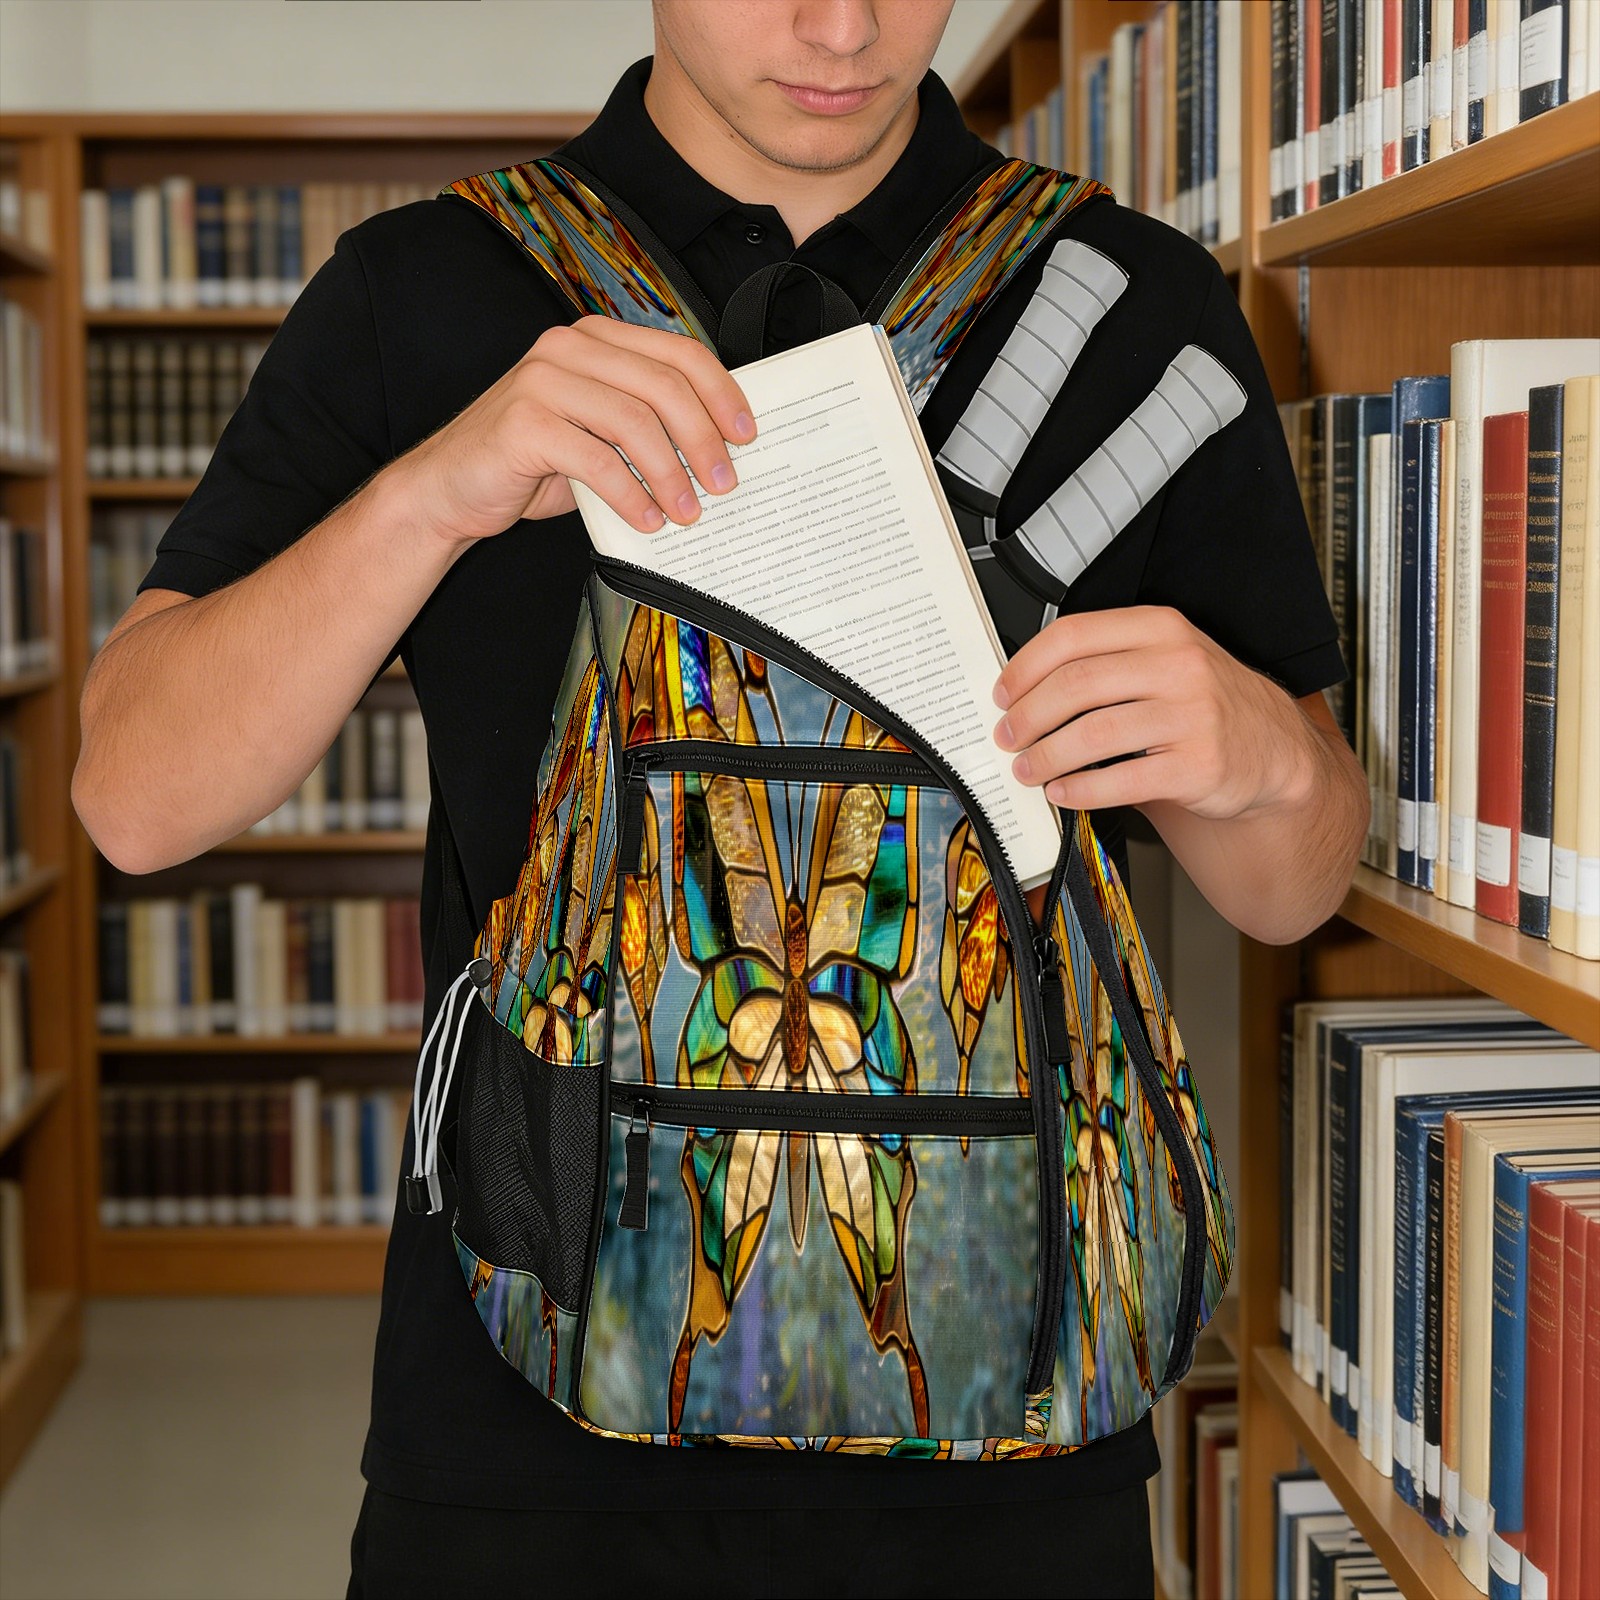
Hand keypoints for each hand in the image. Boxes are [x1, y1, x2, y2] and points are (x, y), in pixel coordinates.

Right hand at [390, 315, 754, 546]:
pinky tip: (647, 522)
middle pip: (663, 386)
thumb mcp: (597, 435)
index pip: (677, 353)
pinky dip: (630, 495)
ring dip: (671, 474)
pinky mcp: (523, 422)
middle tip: (724, 484)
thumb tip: (717, 452)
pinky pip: (596, 459)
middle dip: (703, 439)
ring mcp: (542, 380)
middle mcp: (568, 348)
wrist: (451, 489)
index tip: (747, 436)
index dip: (721, 393)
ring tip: (688, 512)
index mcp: (594, 339)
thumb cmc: (533, 464)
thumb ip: (644, 426)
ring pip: (634, 422)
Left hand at [992, 605, 1315, 820]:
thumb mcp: (1164, 660)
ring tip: (1028, 768)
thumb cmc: (1205, 704)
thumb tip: (1024, 691)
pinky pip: (1121, 779)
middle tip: (1008, 736)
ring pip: (1093, 733)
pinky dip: (1080, 790)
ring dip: (1047, 756)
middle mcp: (1178, 665)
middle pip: (1076, 684)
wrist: (1273, 748)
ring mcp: (1192, 715)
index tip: (1003, 693)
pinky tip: (1063, 793)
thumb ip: (1106, 663)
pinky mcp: (1198, 765)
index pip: (1073, 635)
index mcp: (1160, 628)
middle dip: (1028, 715)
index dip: (1025, 667)